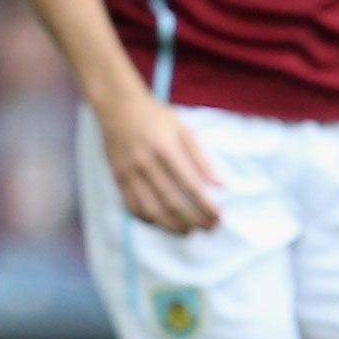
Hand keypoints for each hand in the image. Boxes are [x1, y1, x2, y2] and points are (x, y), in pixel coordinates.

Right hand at [96, 88, 221, 232]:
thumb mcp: (184, 130)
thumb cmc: (155, 116)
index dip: (205, 205)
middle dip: (193, 219)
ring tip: (187, 231)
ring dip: (171, 225)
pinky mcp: (117, 177)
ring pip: (151, 209)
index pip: (190, 185)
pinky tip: (161, 222)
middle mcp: (146, 163)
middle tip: (208, 228)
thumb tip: (220, 185)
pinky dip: (147, 218)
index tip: (218, 217)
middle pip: (172, 201)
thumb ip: (202, 158)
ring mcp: (129, 172)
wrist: (118, 106)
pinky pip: (132, 205)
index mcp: (166, 149)